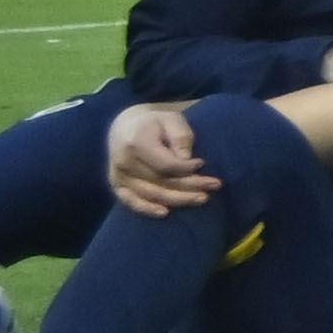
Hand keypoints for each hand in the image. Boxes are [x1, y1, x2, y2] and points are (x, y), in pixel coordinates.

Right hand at [103, 101, 221, 216]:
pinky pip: (131, 201)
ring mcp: (118, 175)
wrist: (126, 126)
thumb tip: (186, 159)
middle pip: (162, 181)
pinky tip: (165, 213)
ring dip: (179, 199)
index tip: (202, 163)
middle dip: (191, 186)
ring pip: (152, 193)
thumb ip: (180, 136)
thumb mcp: (171, 119)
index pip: (166, 164)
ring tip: (203, 198)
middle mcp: (124, 161)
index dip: (187, 168)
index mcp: (136, 142)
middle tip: (215, 185)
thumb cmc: (155, 123)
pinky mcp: (117, 184)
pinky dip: (147, 209)